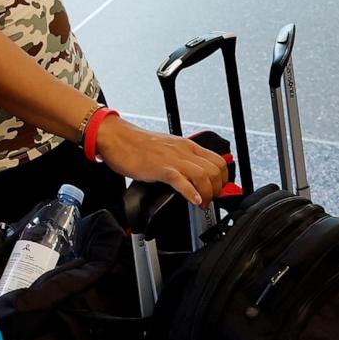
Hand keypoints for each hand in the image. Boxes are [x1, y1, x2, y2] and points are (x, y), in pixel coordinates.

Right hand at [95, 116, 227, 205]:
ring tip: (201, 203)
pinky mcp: (159, 168)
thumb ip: (179, 159)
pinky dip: (191, 193)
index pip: (218, 161)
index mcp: (186, 146)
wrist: (116, 137)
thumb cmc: (136, 144)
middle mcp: (183, 151)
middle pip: (215, 171)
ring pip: (203, 176)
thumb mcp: (166, 148)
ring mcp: (172, 159)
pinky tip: (193, 200)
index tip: (216, 190)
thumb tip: (189, 174)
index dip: (223, 179)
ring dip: (207, 194)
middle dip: (216, 190)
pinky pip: (181, 181)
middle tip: (209, 200)